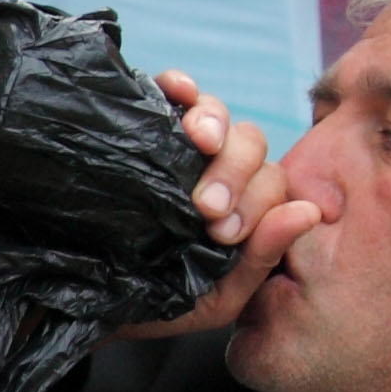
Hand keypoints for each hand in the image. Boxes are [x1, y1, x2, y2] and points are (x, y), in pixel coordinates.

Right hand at [112, 68, 317, 339]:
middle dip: (235, 172)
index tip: (222, 233)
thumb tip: (310, 212)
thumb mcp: (216, 297)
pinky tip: (178, 91)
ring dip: (214, 124)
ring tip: (197, 143)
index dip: (256, 201)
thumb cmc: (153, 306)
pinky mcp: (141, 126)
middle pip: (249, 142)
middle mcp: (216, 169)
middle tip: (206, 208)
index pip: (271, 182)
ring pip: (217, 113)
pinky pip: (171, 89)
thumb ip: (263, 257)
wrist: (80, 304)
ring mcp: (179, 146)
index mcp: (241, 207)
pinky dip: (179, 84)